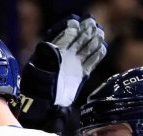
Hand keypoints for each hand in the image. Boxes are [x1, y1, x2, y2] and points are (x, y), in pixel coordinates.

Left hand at [18, 15, 105, 134]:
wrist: (46, 105)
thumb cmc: (40, 88)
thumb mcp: (41, 71)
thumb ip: (47, 59)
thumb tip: (50, 45)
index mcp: (54, 54)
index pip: (63, 38)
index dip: (69, 30)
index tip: (75, 24)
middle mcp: (65, 58)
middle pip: (77, 41)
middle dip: (84, 33)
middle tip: (92, 24)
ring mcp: (74, 65)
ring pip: (85, 50)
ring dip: (92, 42)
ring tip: (99, 34)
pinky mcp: (81, 75)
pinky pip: (91, 63)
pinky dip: (96, 56)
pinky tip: (102, 48)